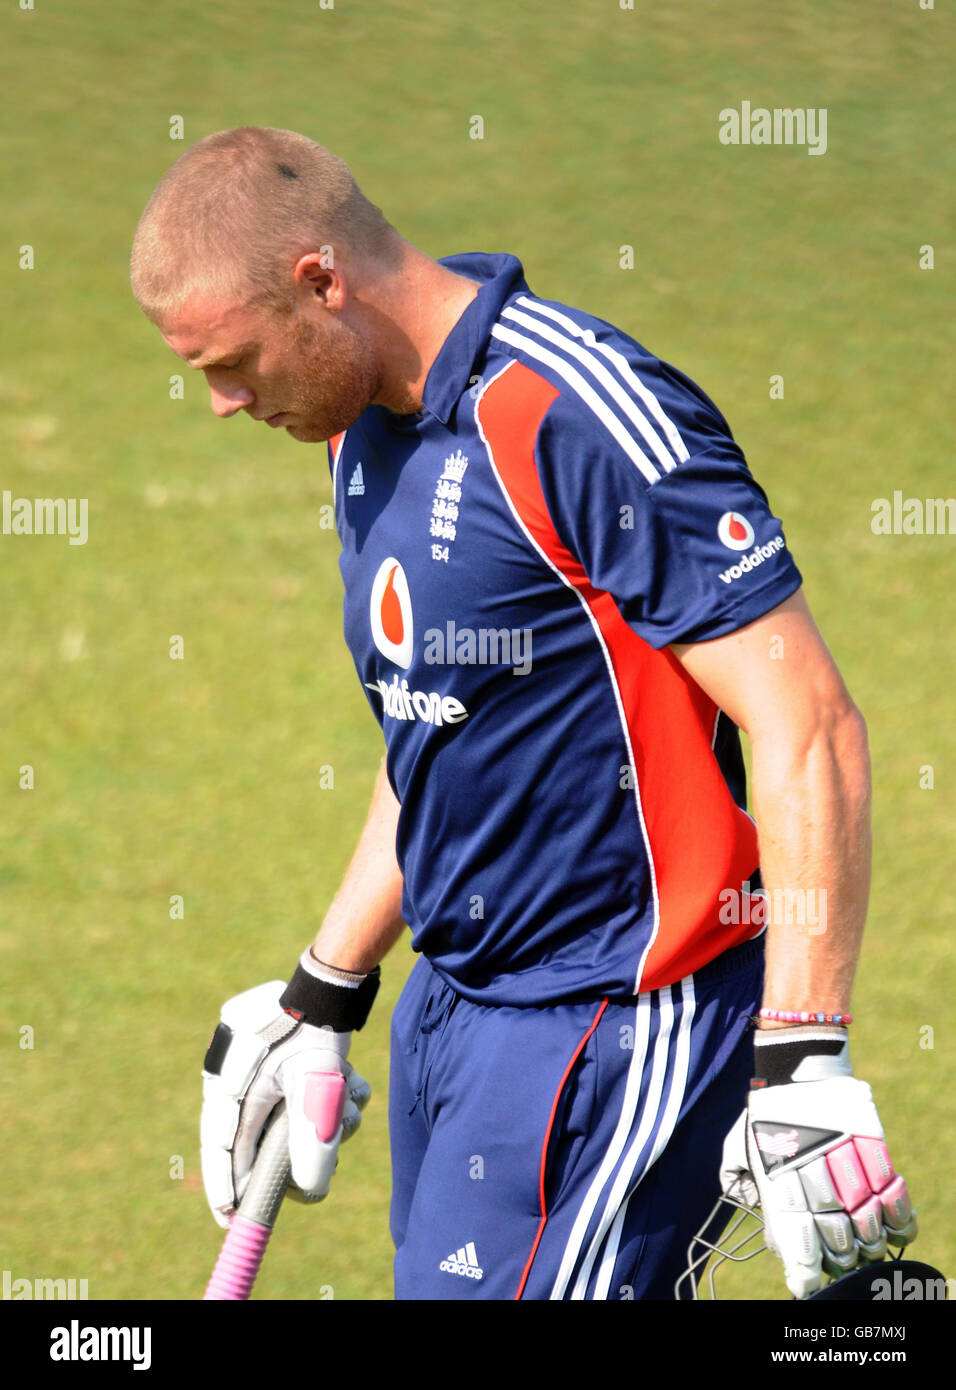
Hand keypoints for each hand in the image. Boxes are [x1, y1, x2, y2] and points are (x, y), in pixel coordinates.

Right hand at [200, 980, 370, 1228]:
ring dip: (320, 1120)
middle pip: (257, 1136)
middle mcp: (232, 1078)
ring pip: (282, 1115)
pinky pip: (293, 1093)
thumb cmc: (317, 1033)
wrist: (330, 982)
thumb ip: (313, 1141)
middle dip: (295, 1151)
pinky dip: (322, 1100)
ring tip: (352, 1107)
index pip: (222, 1150)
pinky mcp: (272, 1057)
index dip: (226, 1188)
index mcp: (231, 1087)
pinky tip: (353, 1087)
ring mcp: (250, 1066)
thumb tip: (309, 1193)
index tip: (230, 1221)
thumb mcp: (319, 1089)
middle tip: (320, 1168)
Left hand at [720, 1027, 916, 1298]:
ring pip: (865, 1217)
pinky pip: (891, 1189)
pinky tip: (893, 1230)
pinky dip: (897, 1216)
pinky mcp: (871, 1142)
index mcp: (777, 1171)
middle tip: (839, 1263)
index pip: (795, 1233)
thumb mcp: (741, 1147)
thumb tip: (770, 1236)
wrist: (797, 1066)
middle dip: (838, 1257)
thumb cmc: (766, 1114)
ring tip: (864, 1250)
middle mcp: (813, 1166)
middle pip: (835, 1231)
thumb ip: (749, 1188)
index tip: (806, 1286)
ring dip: (868, 1243)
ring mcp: (845, 1155)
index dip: (805, 1267)